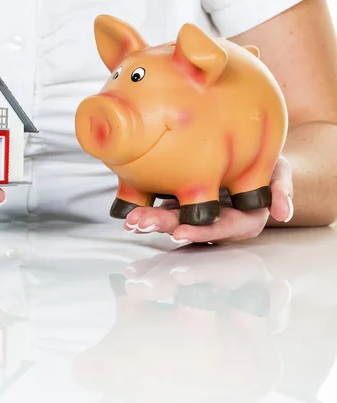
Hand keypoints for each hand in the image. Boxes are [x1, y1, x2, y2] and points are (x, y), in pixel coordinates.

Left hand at [123, 155, 293, 243]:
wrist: (252, 160)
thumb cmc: (266, 168)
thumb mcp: (278, 174)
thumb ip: (280, 191)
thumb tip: (283, 214)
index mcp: (240, 220)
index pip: (219, 228)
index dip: (200, 231)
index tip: (179, 233)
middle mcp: (216, 221)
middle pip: (189, 226)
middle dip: (164, 226)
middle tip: (140, 224)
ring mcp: (198, 214)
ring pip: (173, 221)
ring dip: (151, 221)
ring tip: (131, 221)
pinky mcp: (183, 204)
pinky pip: (164, 209)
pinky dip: (146, 210)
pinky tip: (128, 213)